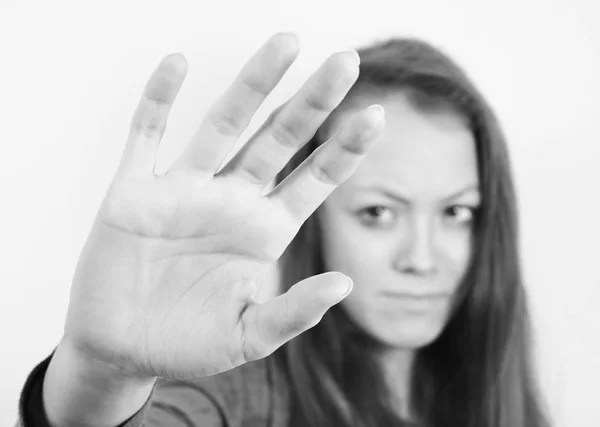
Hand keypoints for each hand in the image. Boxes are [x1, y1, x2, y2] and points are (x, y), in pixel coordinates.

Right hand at [62, 33, 384, 380]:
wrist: (121, 349)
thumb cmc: (188, 343)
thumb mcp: (248, 337)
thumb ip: (294, 312)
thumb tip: (345, 284)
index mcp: (264, 231)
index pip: (314, 179)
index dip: (345, 149)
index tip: (376, 115)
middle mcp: (231, 201)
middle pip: (279, 139)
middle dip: (312, 102)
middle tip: (346, 61)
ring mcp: (182, 192)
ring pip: (222, 126)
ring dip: (253, 85)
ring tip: (287, 45)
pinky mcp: (132, 194)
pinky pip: (146, 136)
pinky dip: (158, 101)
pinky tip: (176, 64)